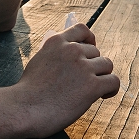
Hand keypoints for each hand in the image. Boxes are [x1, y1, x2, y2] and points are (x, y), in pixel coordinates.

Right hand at [16, 23, 119, 137]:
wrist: (24, 108)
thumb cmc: (28, 90)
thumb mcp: (39, 60)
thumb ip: (55, 54)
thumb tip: (71, 55)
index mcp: (56, 41)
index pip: (82, 30)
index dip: (89, 40)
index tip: (89, 50)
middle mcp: (71, 50)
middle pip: (96, 52)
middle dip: (93, 65)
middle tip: (84, 80)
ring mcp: (83, 67)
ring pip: (107, 65)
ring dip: (102, 76)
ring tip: (94, 89)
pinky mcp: (92, 85)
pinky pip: (113, 81)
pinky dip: (111, 89)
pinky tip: (102, 95)